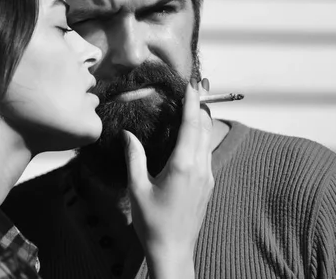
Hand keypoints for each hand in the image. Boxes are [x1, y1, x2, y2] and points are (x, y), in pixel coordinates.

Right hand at [124, 78, 213, 278]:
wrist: (174, 251)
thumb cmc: (152, 223)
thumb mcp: (137, 188)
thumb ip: (134, 157)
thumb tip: (127, 134)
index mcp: (183, 165)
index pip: (191, 125)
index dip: (191, 102)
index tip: (192, 84)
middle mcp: (200, 167)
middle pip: (205, 127)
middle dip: (201, 105)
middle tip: (197, 86)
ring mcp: (207, 176)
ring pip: (208, 140)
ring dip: (202, 120)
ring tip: (196, 104)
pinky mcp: (208, 184)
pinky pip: (207, 152)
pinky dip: (202, 136)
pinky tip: (193, 134)